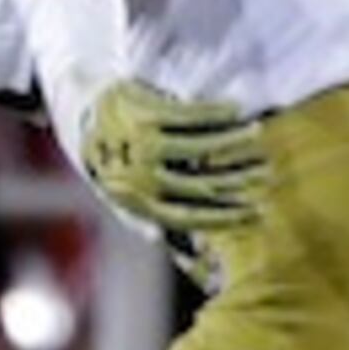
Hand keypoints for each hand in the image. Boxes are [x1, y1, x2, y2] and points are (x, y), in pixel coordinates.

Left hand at [70, 76, 269, 236]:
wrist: (82, 109)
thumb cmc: (108, 153)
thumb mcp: (117, 189)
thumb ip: (140, 215)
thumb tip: (159, 241)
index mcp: (137, 202)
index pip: (190, 218)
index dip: (227, 217)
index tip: (258, 212)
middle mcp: (139, 177)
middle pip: (202, 183)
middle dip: (239, 178)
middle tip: (266, 171)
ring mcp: (141, 144)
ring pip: (200, 146)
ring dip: (234, 140)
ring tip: (256, 134)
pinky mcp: (144, 113)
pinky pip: (190, 115)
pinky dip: (217, 112)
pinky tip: (235, 110)